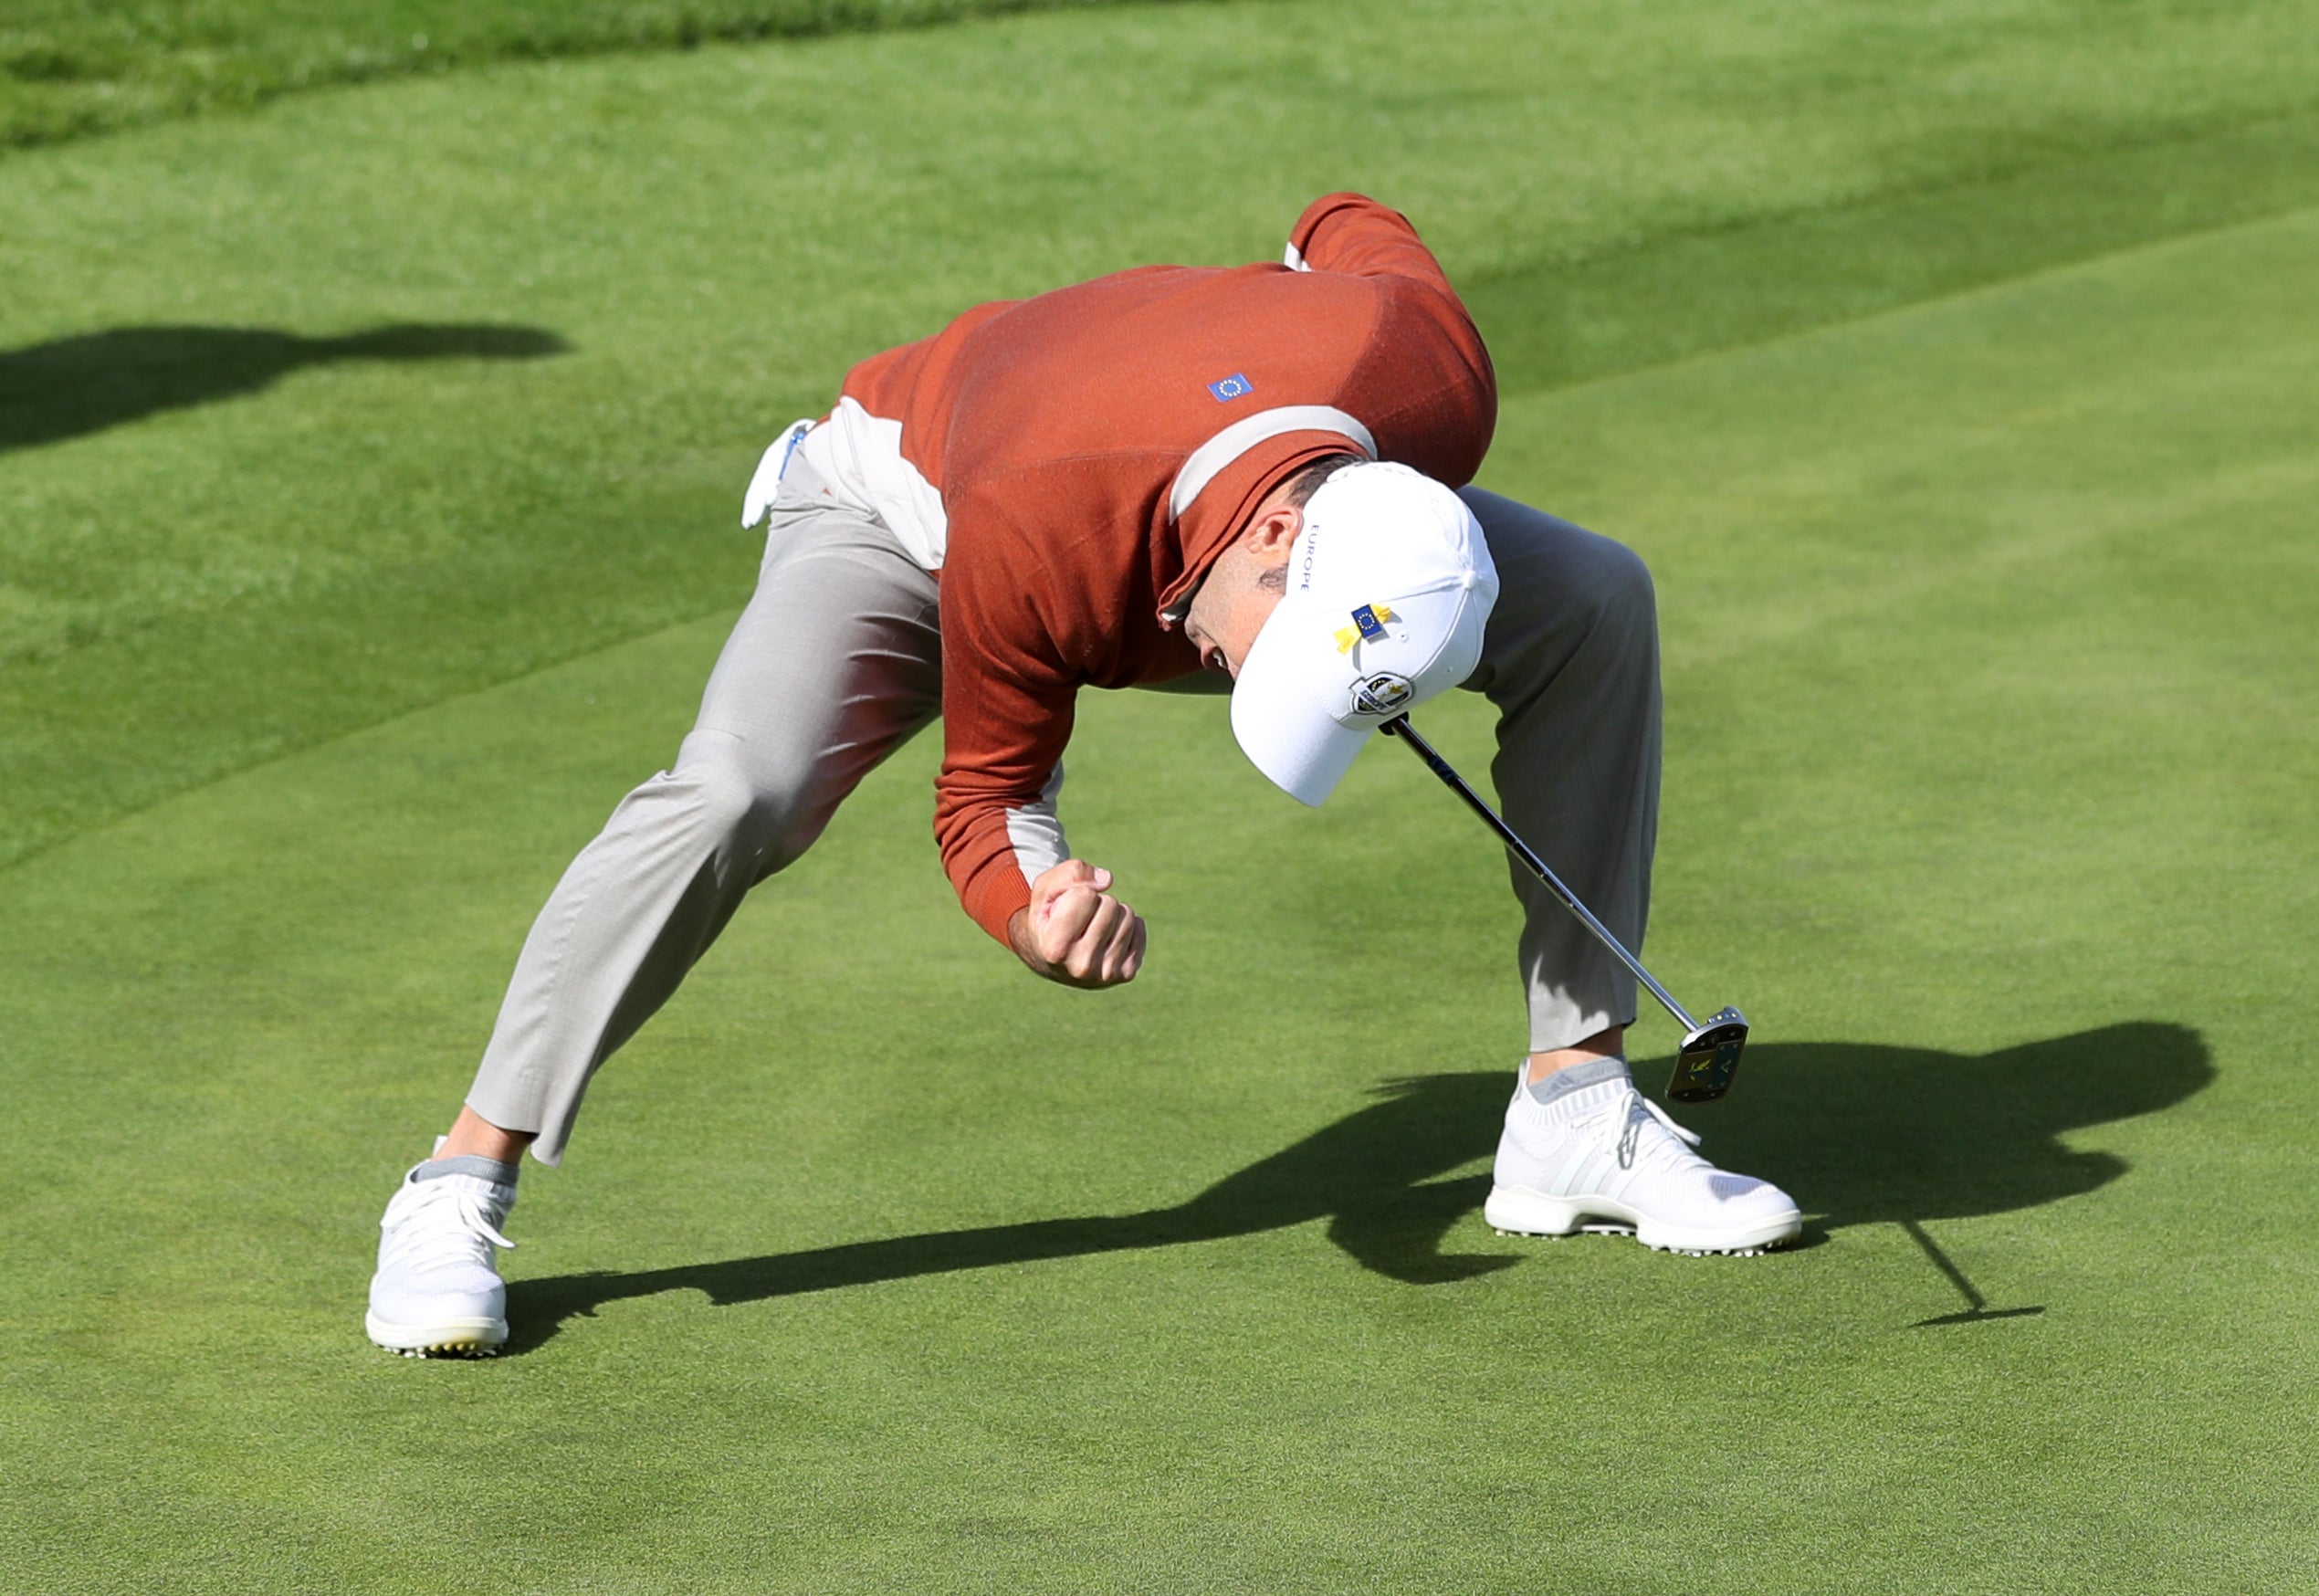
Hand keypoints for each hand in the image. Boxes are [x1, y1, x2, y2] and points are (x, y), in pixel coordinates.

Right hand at [1008, 859, 1146, 988]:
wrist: (1050, 959)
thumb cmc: (1047, 918)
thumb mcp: (1045, 889)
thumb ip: (1070, 873)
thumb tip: (1107, 879)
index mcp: (1055, 949)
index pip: (1086, 895)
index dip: (1075, 893)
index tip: (1063, 910)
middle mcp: (1081, 967)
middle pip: (1110, 905)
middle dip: (1096, 901)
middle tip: (1080, 918)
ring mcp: (1105, 974)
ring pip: (1127, 915)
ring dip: (1111, 912)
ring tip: (1092, 926)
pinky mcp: (1126, 974)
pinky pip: (1139, 927)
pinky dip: (1125, 924)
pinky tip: (1107, 936)